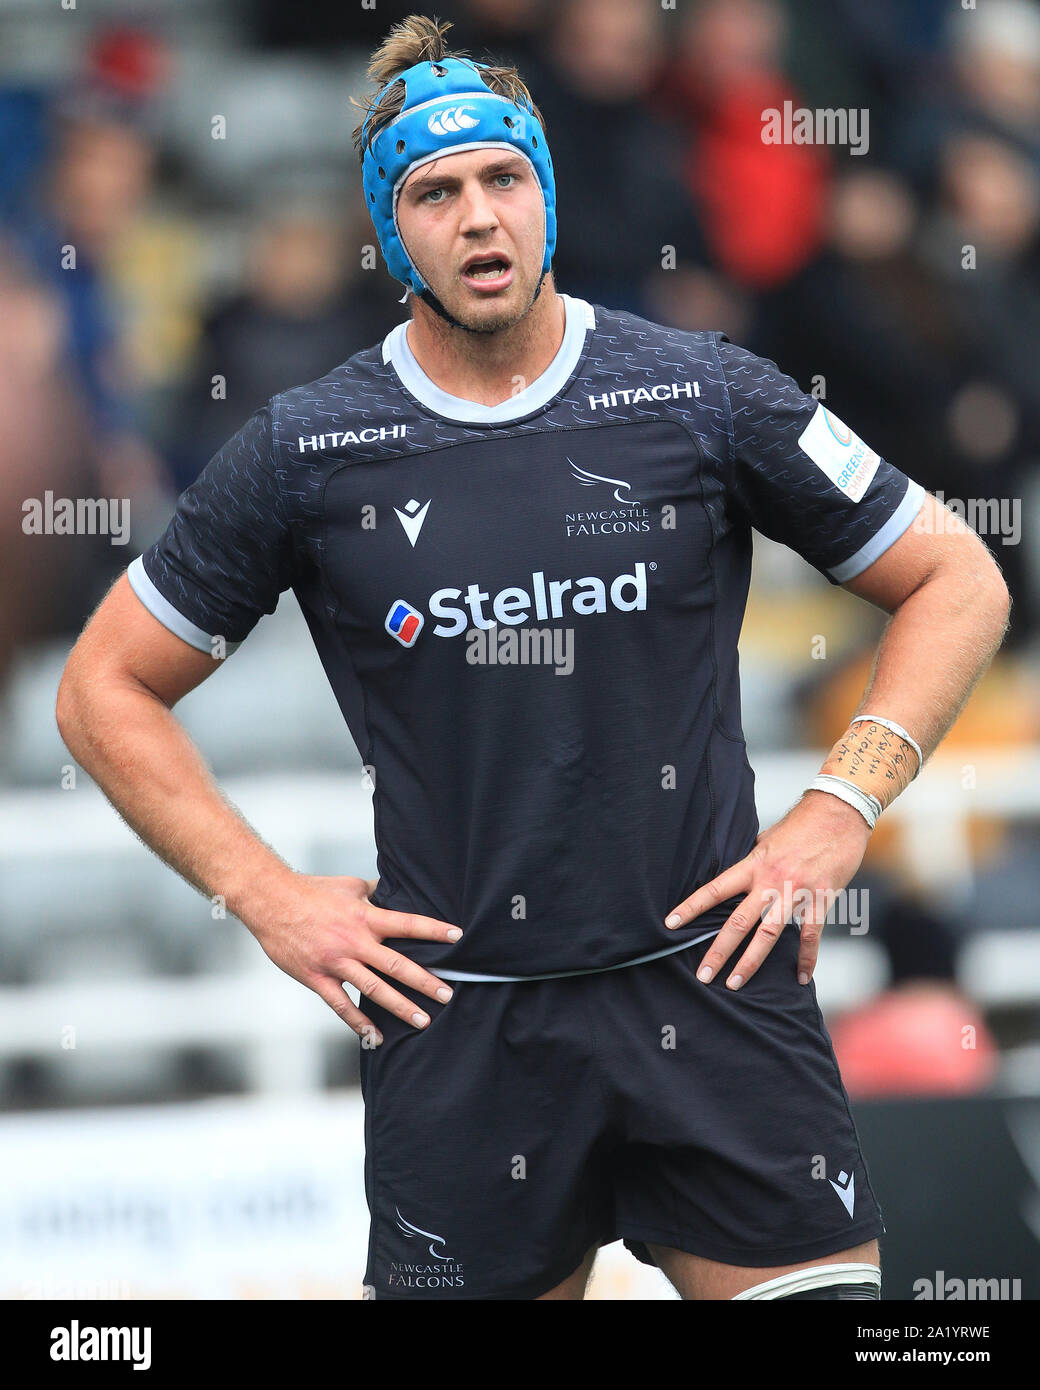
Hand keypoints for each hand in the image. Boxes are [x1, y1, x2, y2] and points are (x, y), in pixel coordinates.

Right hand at [248, 873, 461, 1042]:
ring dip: (400, 1006)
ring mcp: (335, 962)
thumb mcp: (350, 886)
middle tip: (448, 995)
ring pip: (373, 989)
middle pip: (396, 964)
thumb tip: (396, 890)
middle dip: (424, 981)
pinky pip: (340, 1005)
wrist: (271, 901)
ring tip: (423, 1020)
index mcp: (365, 917)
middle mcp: (354, 942)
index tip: (458, 936)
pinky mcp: (317, 978)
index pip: (407, 923)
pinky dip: (358, 1022)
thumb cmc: (312, 890)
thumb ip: (375, 892)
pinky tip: (375, 1036)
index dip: (433, 930)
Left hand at [663, 791, 871, 989]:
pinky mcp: (821, 899)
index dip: (692, 907)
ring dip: (750, 962)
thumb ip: (752, 861)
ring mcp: (796, 892)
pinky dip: (806, 959)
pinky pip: (811, 935)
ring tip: (735, 983)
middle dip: (719, 950)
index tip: (671, 923)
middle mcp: (770, 881)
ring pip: (768, 934)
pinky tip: (799, 978)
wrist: (839, 813)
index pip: (715, 889)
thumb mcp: (766, 839)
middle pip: (738, 921)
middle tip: (703, 974)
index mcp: (753, 864)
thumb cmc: (802, 824)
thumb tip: (736, 876)